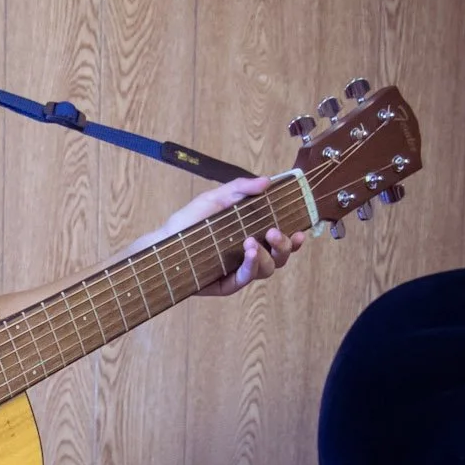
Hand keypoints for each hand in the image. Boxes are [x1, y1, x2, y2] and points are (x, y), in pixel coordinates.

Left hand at [175, 175, 306, 297]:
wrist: (163, 241)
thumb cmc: (189, 221)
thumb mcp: (215, 198)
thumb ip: (240, 188)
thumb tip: (266, 181)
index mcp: (253, 233)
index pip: (282, 238)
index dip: (296, 237)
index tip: (301, 230)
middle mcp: (250, 253)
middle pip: (281, 257)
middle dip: (284, 245)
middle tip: (273, 232)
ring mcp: (239, 270)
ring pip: (267, 269)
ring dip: (265, 256)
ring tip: (250, 242)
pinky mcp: (226, 284)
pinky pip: (246, 279)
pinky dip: (251, 267)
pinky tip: (248, 253)